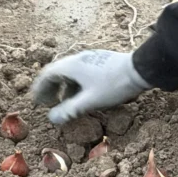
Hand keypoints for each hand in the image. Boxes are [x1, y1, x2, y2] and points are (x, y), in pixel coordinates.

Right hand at [31, 50, 149, 125]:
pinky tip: (83, 94)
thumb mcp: (90, 101)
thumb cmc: (114, 85)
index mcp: (72, 65)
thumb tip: (52, 118)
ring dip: (64, 86)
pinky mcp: (101, 60)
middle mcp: (79, 58)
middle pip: (58, 71)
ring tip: (65, 102)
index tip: (37, 101)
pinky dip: (76, 83)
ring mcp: (91, 58)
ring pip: (71, 71)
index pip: (47, 74)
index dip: (40, 88)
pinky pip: (82, 71)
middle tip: (48, 102)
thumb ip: (70, 110)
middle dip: (51, 87)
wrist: (140, 69)